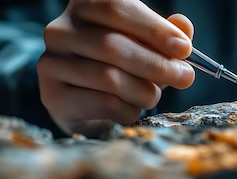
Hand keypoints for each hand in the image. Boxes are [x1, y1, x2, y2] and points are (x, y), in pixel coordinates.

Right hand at [37, 0, 194, 136]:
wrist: (87, 103)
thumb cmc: (122, 64)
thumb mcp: (147, 44)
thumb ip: (167, 33)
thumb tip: (183, 25)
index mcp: (84, 5)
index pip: (117, 8)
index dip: (154, 28)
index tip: (184, 48)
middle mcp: (60, 30)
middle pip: (113, 45)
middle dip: (157, 64)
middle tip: (185, 77)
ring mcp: (51, 62)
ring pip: (109, 78)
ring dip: (144, 91)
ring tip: (154, 95)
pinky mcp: (53, 95)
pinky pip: (102, 104)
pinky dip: (128, 110)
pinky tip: (132, 108)